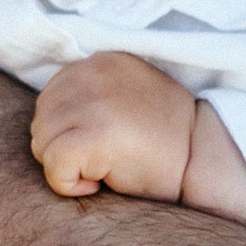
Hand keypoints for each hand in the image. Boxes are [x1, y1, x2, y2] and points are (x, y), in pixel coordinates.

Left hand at [31, 50, 198, 203]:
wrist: (204, 164)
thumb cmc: (165, 143)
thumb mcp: (126, 98)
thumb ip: (91, 94)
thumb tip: (49, 113)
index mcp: (101, 61)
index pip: (52, 99)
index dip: (71, 131)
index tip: (106, 143)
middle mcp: (93, 72)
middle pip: (42, 120)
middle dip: (63, 148)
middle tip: (106, 159)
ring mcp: (93, 101)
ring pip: (42, 144)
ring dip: (66, 166)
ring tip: (105, 167)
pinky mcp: (94, 133)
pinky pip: (53, 165)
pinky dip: (68, 184)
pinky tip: (98, 184)